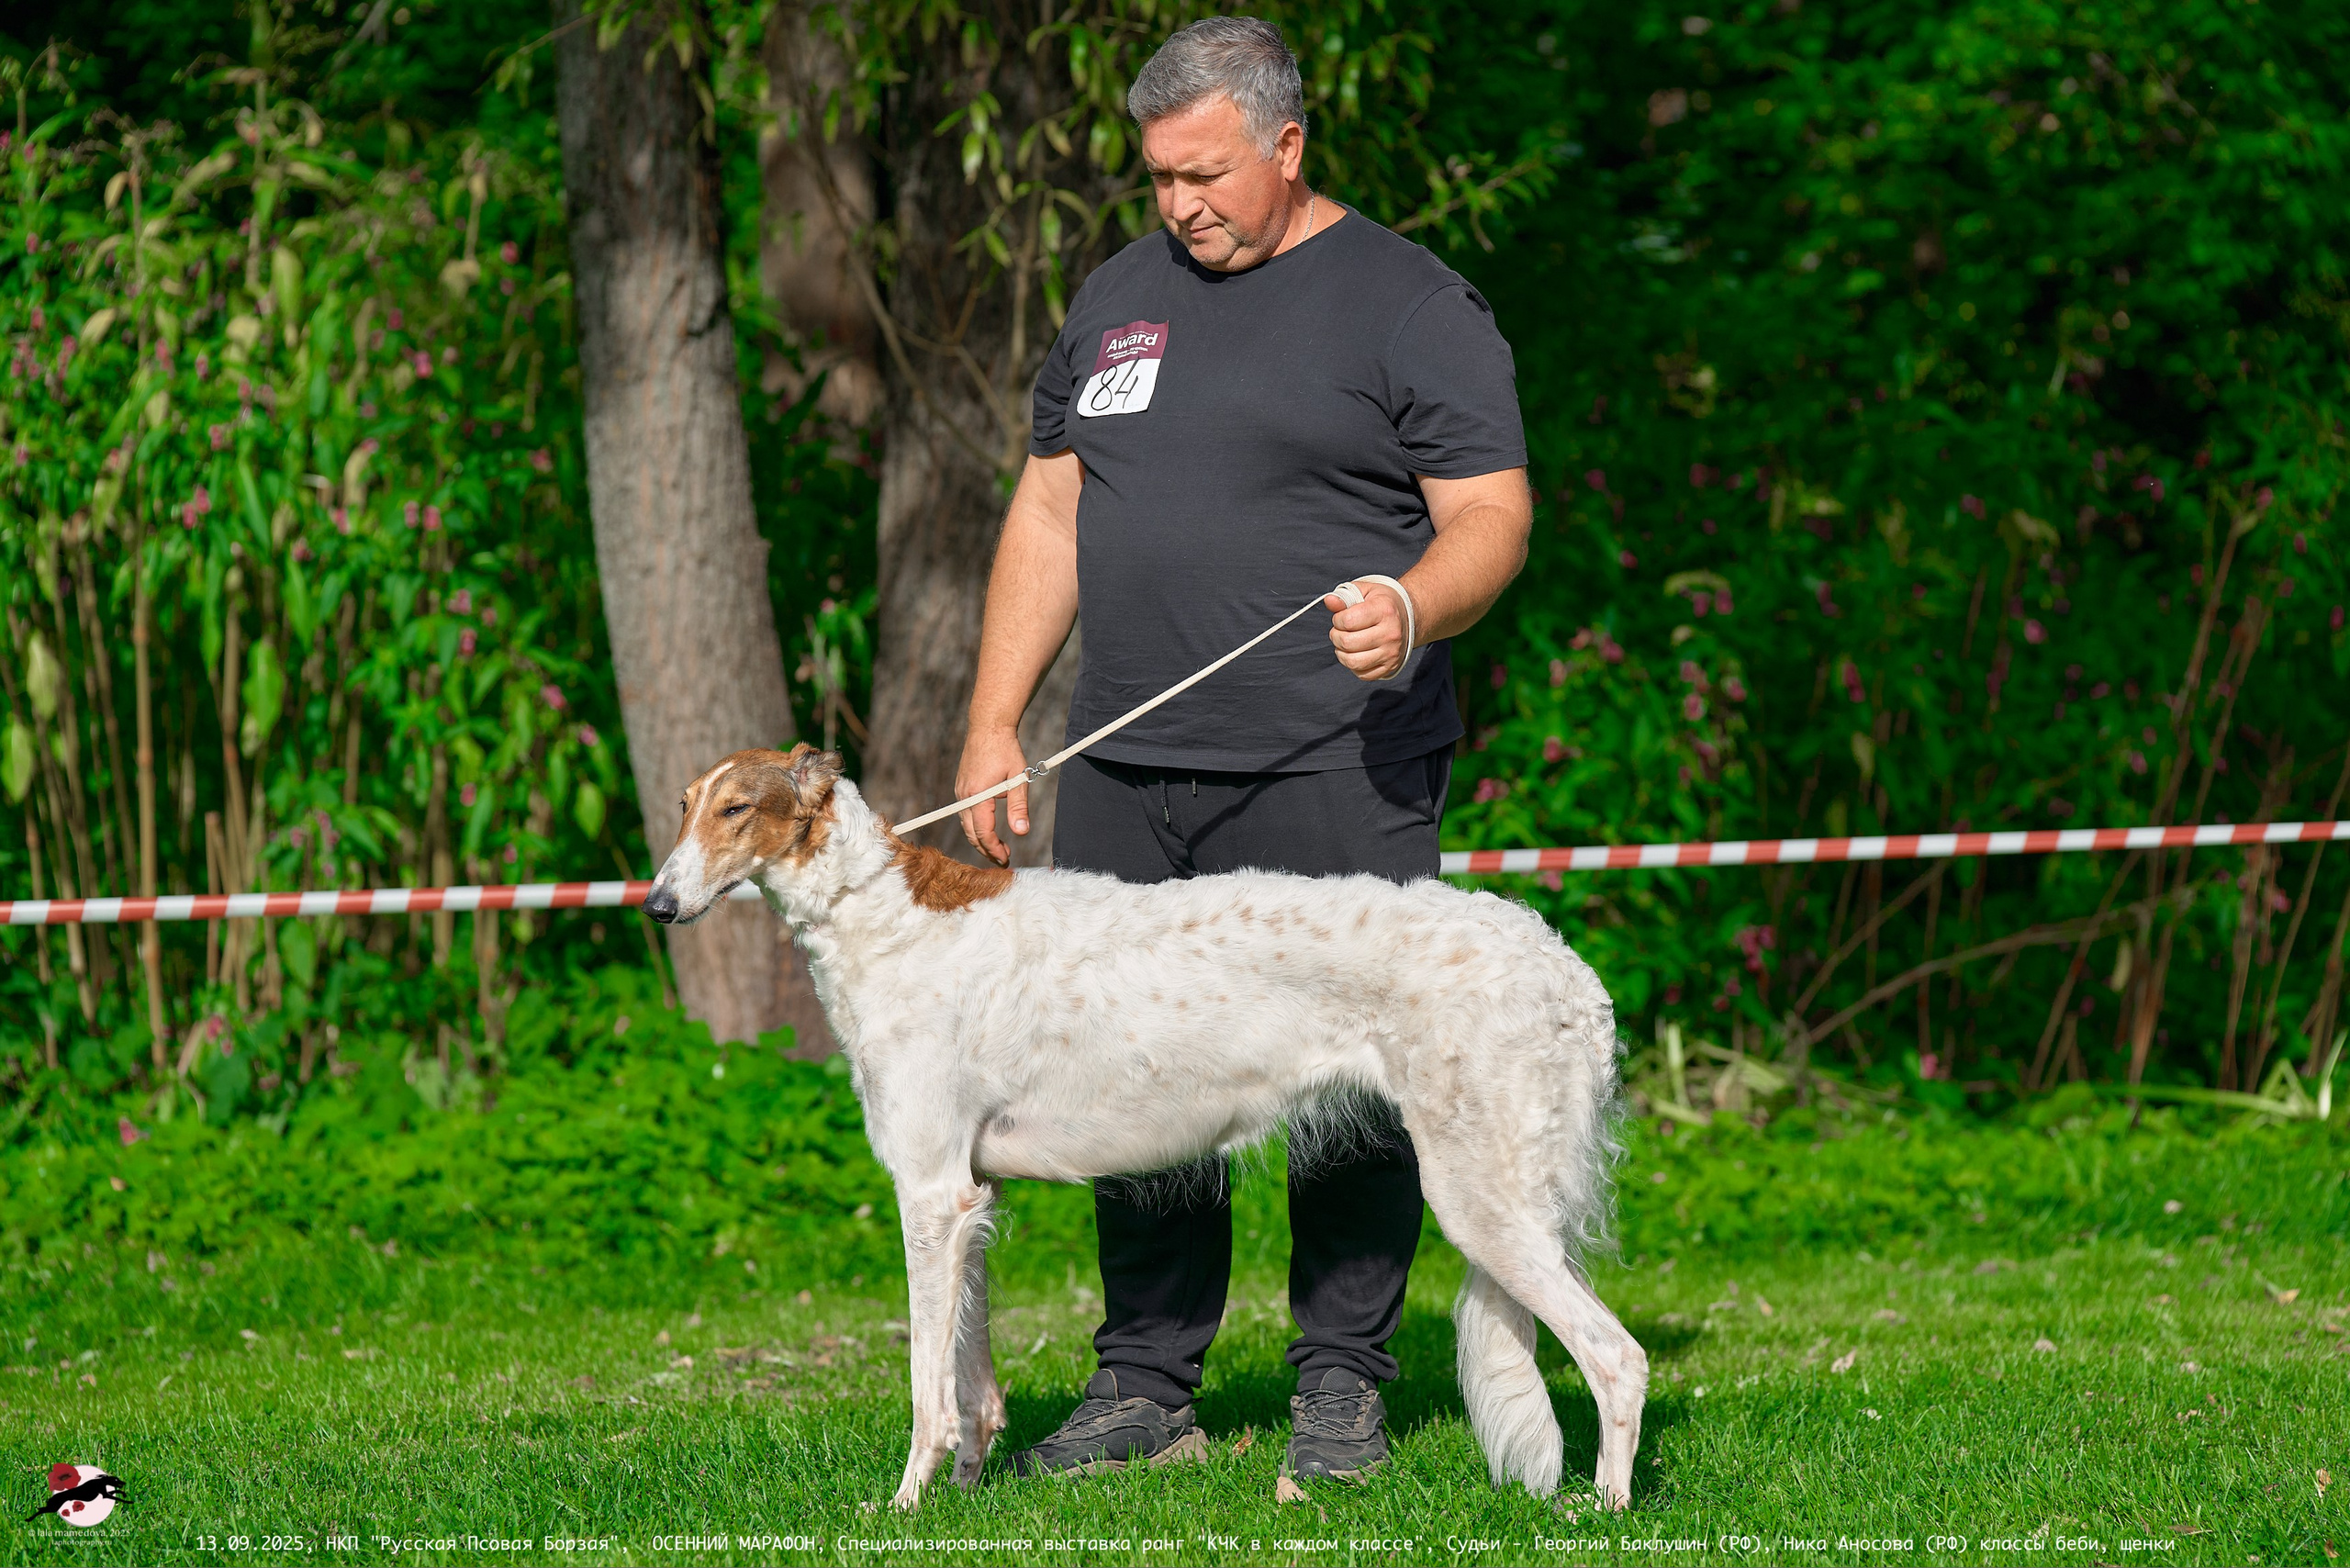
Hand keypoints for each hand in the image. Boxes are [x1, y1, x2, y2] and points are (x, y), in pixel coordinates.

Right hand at [955, 726, 1031, 866]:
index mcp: (977, 795)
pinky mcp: (962, 787)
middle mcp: (964, 795)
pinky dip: (975, 825)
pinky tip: (988, 828)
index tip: (1006, 859)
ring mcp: (960, 791)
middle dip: (986, 849)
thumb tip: (1021, 832)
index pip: (982, 832)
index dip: (994, 849)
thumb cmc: (1005, 749)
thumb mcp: (1018, 778)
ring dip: (980, 839)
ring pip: (966, 824)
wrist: (988, 726)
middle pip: (971, 833)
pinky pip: (965, 813)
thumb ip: (1018, 807)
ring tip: (997, 847)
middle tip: (1003, 859)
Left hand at [1325, 581, 1410, 681]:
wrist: (1409, 616)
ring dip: (1342, 653)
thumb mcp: (1366, 591)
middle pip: (1348, 643)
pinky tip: (1356, 653)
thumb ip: (1345, 596)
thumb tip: (1329, 601)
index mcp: (1385, 611)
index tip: (1341, 617)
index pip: (1348, 621)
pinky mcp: (1390, 667)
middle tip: (1340, 631)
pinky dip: (1354, 665)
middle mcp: (1391, 634)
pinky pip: (1362, 674)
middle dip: (1336, 636)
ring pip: (1353, 662)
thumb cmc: (1383, 603)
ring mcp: (1391, 653)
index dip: (1337, 619)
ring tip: (1345, 643)